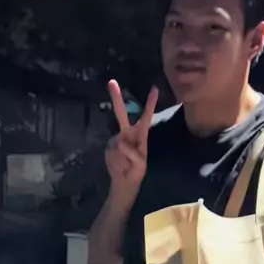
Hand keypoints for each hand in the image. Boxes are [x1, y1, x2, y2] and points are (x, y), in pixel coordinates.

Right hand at [105, 80, 158, 199]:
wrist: (123, 182)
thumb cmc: (136, 172)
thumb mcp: (140, 165)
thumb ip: (133, 154)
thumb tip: (120, 143)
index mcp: (140, 135)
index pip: (146, 117)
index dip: (150, 104)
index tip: (155, 88)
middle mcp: (127, 134)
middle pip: (121, 114)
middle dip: (116, 98)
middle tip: (111, 81)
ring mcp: (116, 140)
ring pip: (117, 143)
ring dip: (122, 156)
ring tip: (126, 165)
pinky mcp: (108, 147)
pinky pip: (111, 151)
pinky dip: (115, 160)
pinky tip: (118, 165)